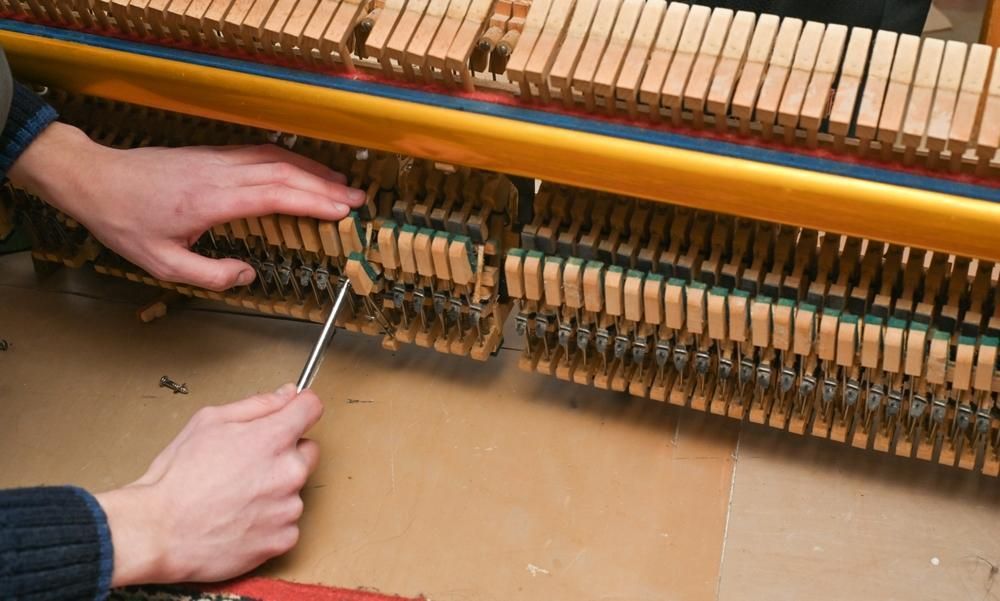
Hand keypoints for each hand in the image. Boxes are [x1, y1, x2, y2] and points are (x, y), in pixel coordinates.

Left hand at [9, 122, 364, 290]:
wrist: (95, 180)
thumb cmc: (126, 223)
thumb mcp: (164, 265)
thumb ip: (211, 275)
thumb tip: (249, 274)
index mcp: (212, 201)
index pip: (275, 195)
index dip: (313, 201)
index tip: (343, 209)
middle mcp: (220, 175)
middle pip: (284, 173)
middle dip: (325, 185)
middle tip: (358, 199)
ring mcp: (217, 160)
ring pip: (275, 158)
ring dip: (312, 169)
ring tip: (341, 184)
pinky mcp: (212, 155)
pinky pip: (260, 153)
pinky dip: (290, 160)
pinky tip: (303, 169)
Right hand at [95, 384, 322, 584]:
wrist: (158, 532)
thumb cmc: (177, 478)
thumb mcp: (208, 422)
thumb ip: (256, 405)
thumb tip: (287, 394)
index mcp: (273, 438)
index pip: (311, 409)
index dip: (299, 409)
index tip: (291, 415)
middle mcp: (289, 472)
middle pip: (308, 451)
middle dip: (286, 453)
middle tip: (249, 465)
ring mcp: (289, 508)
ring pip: (295, 490)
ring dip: (275, 491)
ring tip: (236, 498)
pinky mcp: (284, 539)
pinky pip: (287, 524)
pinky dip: (269, 522)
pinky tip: (240, 521)